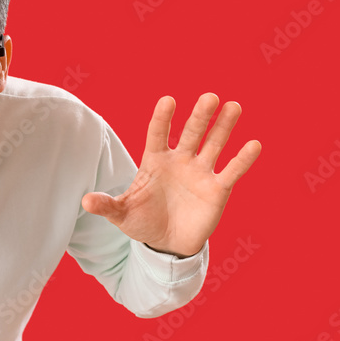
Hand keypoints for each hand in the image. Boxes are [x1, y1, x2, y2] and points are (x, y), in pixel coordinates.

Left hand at [81, 93, 261, 257]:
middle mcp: (180, 160)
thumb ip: (107, 205)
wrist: (166, 243)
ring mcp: (200, 172)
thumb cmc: (143, 222)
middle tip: (209, 97)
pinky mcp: (217, 189)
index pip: (158, 134)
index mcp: (155, 161)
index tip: (168, 100)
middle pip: (191, 133)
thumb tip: (85, 201)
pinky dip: (243, 159)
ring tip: (234, 106)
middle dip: (200, 116)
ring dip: (224, 127)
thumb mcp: (122, 214)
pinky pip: (231, 171)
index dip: (163, 118)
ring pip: (214, 144)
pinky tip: (254, 144)